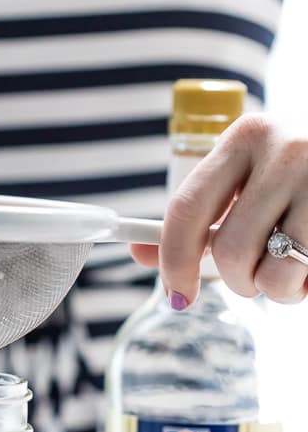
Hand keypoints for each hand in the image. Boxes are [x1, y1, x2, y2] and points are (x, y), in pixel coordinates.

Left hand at [130, 115, 307, 307]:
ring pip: (276, 276)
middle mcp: (289, 151)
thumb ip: (200, 211)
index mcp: (247, 136)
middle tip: (256, 276)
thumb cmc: (303, 167)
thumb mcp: (251, 171)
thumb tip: (140, 251)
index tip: (178, 294)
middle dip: (239, 281)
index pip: (187, 210)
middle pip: (230, 252)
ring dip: (280, 291)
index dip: (174, 262)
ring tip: (297, 268)